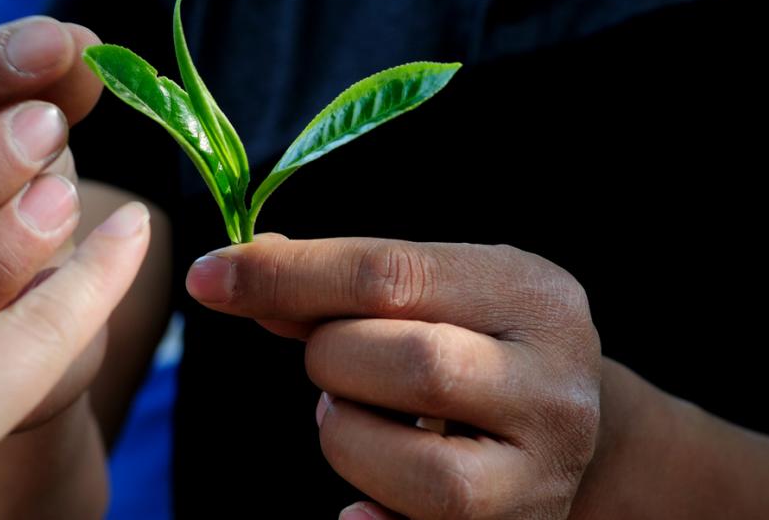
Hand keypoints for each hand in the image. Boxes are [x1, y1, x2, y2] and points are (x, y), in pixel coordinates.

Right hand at [0, 19, 107, 426]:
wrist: (2, 312)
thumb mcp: (10, 137)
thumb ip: (36, 95)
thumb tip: (86, 50)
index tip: (57, 40)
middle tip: (50, 126)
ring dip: (28, 225)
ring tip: (61, 198)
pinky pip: (19, 325)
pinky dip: (58, 286)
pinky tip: (87, 262)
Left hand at [187, 236, 600, 518]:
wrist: (560, 427)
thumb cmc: (475, 342)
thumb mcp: (434, 292)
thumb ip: (339, 284)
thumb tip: (232, 274)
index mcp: (532, 294)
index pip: (391, 274)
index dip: (286, 274)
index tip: (208, 276)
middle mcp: (554, 383)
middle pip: (404, 360)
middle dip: (331, 356)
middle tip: (329, 359)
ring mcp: (541, 471)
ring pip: (403, 457)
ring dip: (342, 431)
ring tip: (355, 414)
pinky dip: (366, 512)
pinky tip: (352, 504)